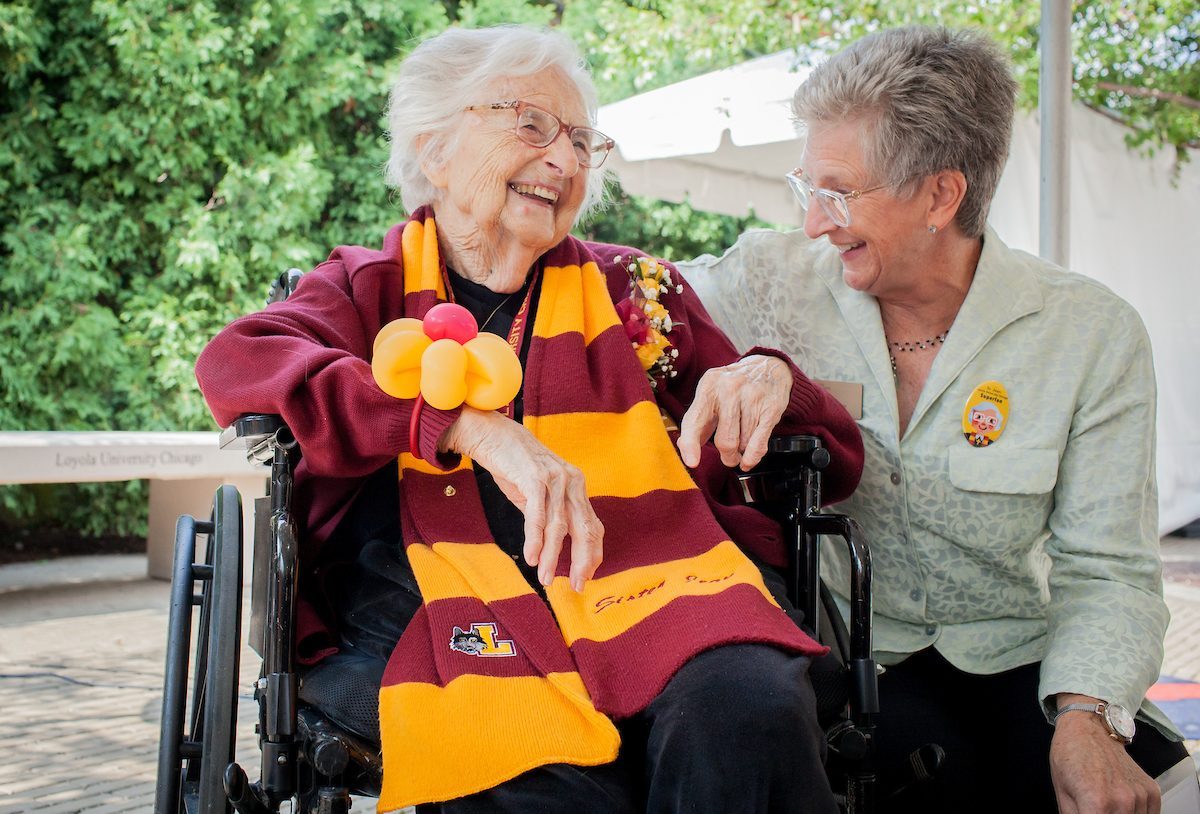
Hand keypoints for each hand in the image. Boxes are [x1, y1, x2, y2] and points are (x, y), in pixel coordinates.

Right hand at [441, 407, 602, 590]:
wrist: (492, 434)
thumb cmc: (515, 466)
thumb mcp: (539, 492)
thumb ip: (551, 515)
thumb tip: (555, 547)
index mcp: (577, 487)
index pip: (593, 526)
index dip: (592, 555)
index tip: (585, 577)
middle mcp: (572, 482)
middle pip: (585, 529)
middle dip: (582, 561)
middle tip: (576, 586)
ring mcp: (554, 479)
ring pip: (559, 526)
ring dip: (553, 556)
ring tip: (546, 578)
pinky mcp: (534, 477)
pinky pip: (538, 515)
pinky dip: (535, 539)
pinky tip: (532, 558)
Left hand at [677, 354, 792, 470]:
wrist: (768, 366)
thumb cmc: (734, 387)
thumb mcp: (711, 395)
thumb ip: (698, 420)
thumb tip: (684, 446)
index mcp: (709, 386)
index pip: (695, 420)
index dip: (691, 444)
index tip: (692, 462)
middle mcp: (729, 389)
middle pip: (724, 440)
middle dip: (726, 456)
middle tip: (728, 457)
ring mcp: (752, 397)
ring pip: (742, 443)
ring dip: (741, 451)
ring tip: (742, 441)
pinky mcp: (771, 408)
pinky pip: (759, 443)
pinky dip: (752, 457)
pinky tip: (749, 460)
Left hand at [1050, 696, 1160, 813]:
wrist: (1088, 727)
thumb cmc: (1070, 754)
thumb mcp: (1062, 793)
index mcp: (1097, 803)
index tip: (1087, 812)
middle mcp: (1123, 801)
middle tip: (1095, 808)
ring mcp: (1140, 795)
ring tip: (1107, 804)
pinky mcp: (1152, 790)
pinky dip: (1136, 812)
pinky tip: (1121, 802)